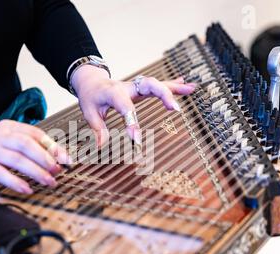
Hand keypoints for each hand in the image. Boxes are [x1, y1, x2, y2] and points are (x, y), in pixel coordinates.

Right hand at [0, 120, 71, 193]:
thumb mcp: (8, 139)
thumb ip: (30, 145)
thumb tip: (56, 158)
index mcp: (10, 127)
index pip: (36, 134)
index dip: (53, 147)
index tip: (66, 159)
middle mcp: (1, 137)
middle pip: (27, 145)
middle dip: (46, 159)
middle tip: (58, 170)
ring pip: (17, 160)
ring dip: (36, 172)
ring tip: (49, 182)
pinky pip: (2, 174)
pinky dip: (16, 182)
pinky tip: (27, 189)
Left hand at [70, 65, 195, 145]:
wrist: (92, 81)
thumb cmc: (91, 97)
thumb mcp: (88, 112)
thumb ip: (97, 128)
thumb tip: (101, 146)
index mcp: (113, 92)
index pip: (126, 107)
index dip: (132, 123)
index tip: (137, 141)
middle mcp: (128, 86)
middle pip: (149, 84)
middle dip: (163, 94)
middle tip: (175, 109)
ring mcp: (136, 86)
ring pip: (157, 83)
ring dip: (174, 88)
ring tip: (191, 90)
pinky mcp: (141, 88)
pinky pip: (159, 85)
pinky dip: (173, 86)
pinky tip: (187, 86)